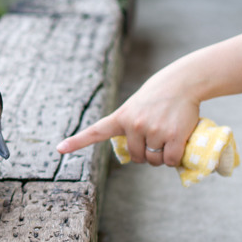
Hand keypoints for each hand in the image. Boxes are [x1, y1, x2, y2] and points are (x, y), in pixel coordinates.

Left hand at [56, 68, 200, 167]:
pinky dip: (174, 159)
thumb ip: (130, 127)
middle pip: (138, 157)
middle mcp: (133, 125)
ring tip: (168, 137)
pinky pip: (170, 160)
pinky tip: (178, 147)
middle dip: (147, 155)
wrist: (181, 82)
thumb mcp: (135, 107)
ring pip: (154, 160)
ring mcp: (152, 130)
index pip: (95, 131)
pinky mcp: (173, 136)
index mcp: (120, 117)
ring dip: (162, 156)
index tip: (59, 149)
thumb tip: (139, 155)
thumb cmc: (157, 96)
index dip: (76, 142)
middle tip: (157, 140)